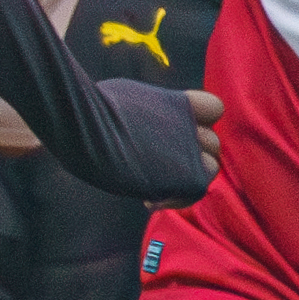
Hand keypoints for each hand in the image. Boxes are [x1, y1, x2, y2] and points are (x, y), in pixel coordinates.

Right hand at [68, 79, 222, 201]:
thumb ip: (152, 111)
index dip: (198, 122)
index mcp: (180, 101)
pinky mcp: (187, 177)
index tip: (173, 133)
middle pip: (211, 142)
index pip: (213, 109)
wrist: (85, 129)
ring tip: (157, 183)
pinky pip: (197, 192)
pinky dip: (177, 199)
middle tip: (158, 164)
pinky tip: (149, 202)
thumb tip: (146, 126)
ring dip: (188, 176)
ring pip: (210, 167)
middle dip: (190, 153)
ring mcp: (191, 150)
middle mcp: (192, 125)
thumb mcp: (130, 97)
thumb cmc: (92, 110)